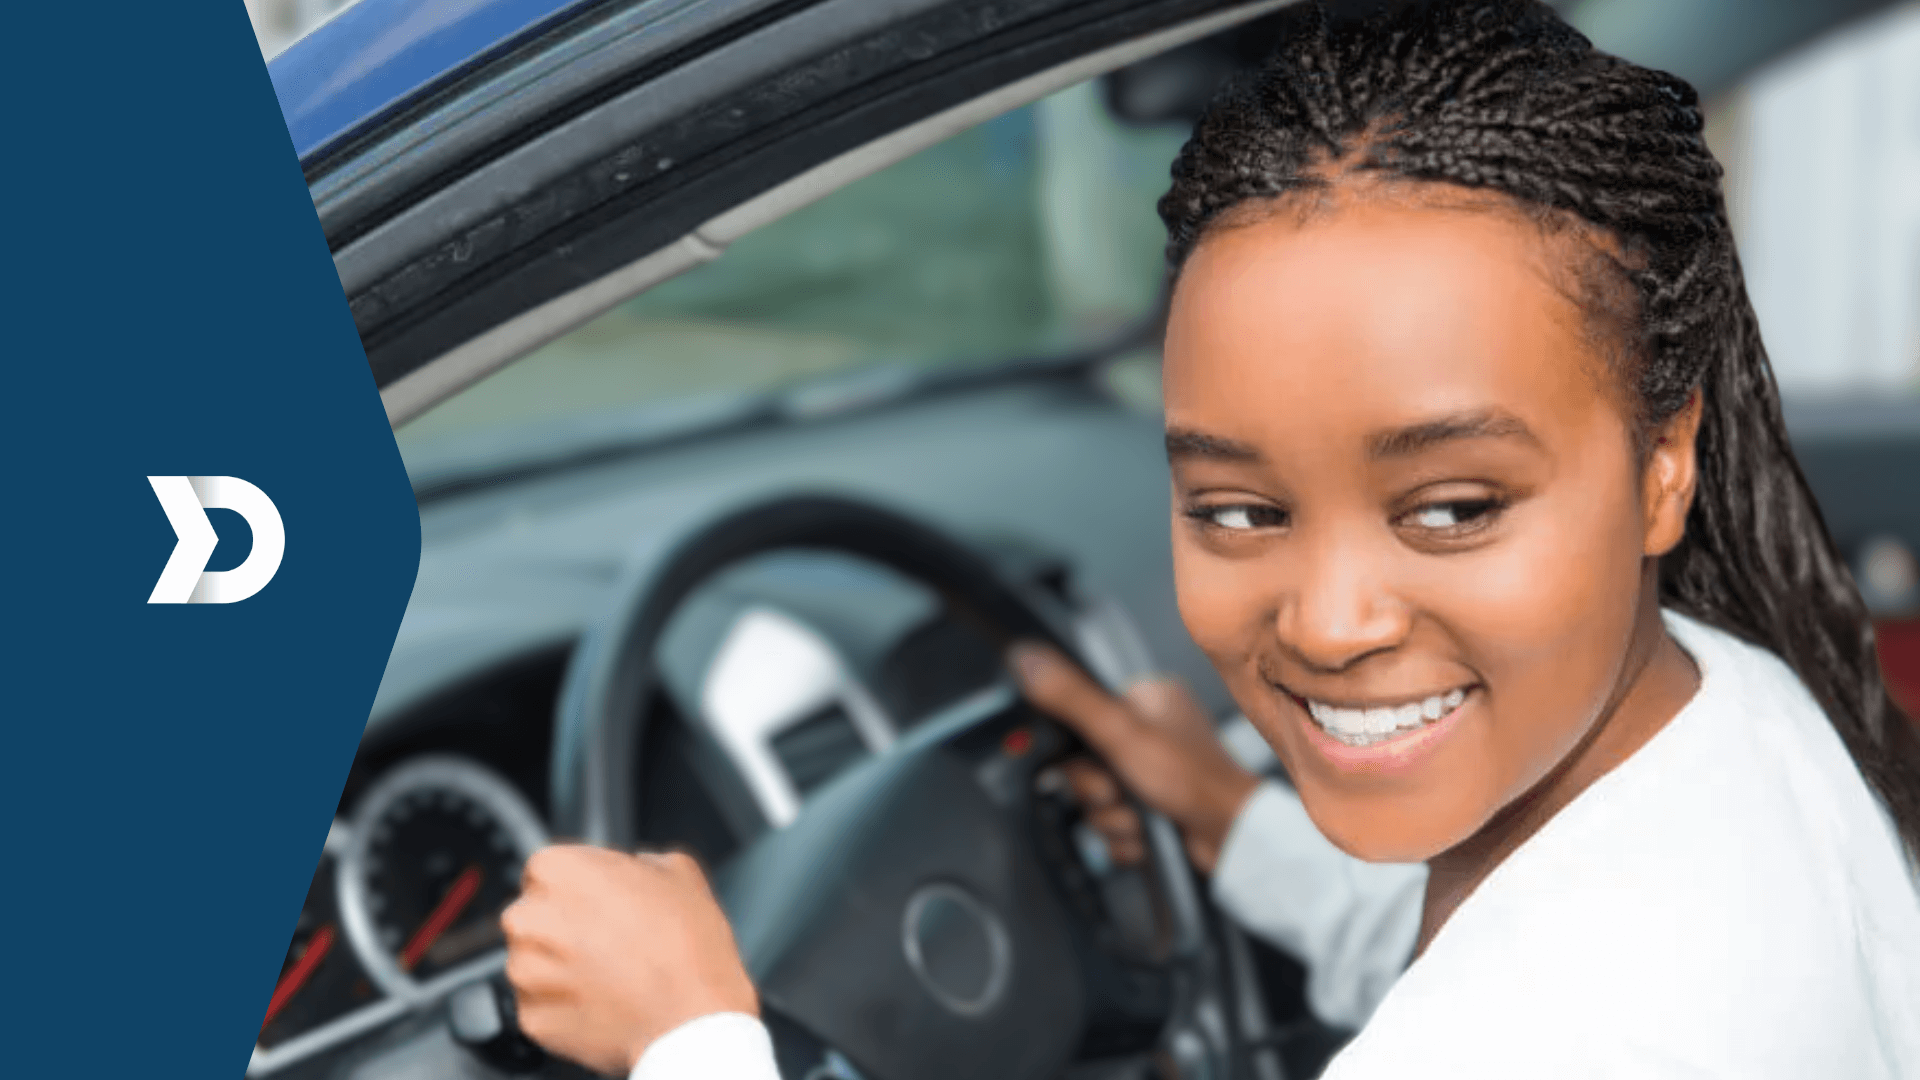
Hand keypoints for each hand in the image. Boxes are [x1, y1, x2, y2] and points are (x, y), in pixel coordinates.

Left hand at [501, 845, 756, 1075]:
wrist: (691, 1018)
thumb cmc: (687, 946)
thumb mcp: (680, 873)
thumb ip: (642, 862)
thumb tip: (638, 869)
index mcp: (559, 869)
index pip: (548, 868)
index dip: (581, 884)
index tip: (603, 900)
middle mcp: (530, 917)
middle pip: (535, 914)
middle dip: (564, 924)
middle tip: (610, 938)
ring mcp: (525, 972)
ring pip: (534, 961)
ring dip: (561, 965)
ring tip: (610, 973)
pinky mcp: (532, 1016)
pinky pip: (542, 1004)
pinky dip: (565, 1004)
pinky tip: (604, 1000)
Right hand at [1010, 643, 1261, 873]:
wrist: (1231, 840)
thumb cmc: (1194, 780)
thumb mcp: (1121, 731)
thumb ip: (1071, 697)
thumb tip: (1027, 657)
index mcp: (1144, 699)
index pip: (1079, 715)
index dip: (1076, 747)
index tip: (1093, 757)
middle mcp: (1147, 733)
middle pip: (1083, 764)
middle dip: (1098, 791)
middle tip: (1121, 792)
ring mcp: (1150, 774)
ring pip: (1096, 800)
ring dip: (1112, 818)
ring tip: (1142, 818)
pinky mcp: (1152, 809)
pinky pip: (1112, 826)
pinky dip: (1125, 837)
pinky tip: (1148, 834)